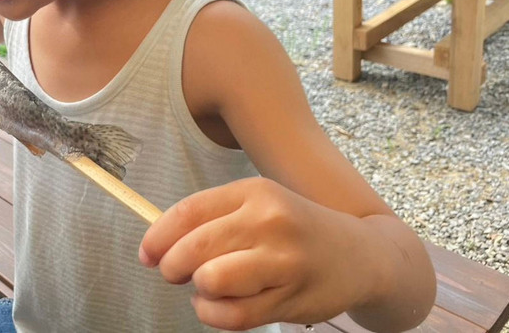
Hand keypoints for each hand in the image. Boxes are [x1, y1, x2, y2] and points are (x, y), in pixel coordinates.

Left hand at [138, 177, 380, 330]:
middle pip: (194, 248)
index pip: (188, 212)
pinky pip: (233, 316)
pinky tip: (218, 305)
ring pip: (212, 281)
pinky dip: (213, 315)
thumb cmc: (295, 229)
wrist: (362, 255)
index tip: (146, 254)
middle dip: (173, 267)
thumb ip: (213, 219)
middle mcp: (270, 222)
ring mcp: (284, 261)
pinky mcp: (292, 298)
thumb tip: (157, 245)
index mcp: (255, 192)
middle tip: (176, 273)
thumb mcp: (259, 206)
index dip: (158, 237)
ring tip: (205, 288)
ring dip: (198, 291)